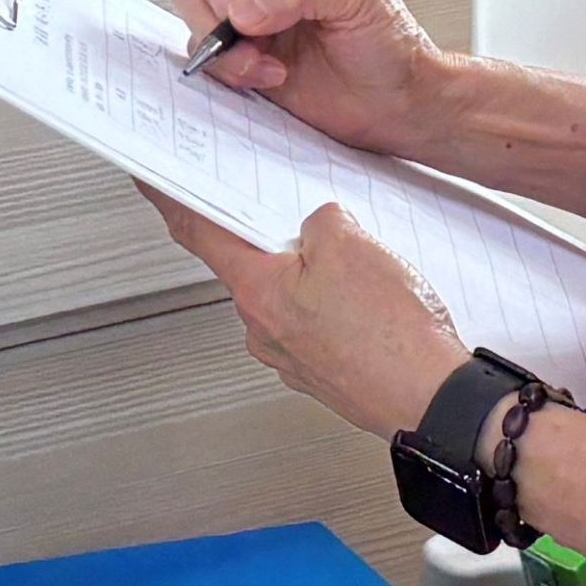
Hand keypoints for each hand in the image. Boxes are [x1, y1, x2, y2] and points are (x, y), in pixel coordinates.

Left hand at [153, 194, 469, 440]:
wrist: (435, 402)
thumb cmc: (394, 336)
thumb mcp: (350, 242)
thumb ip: (317, 219)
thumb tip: (314, 224)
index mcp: (257, 293)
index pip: (197, 233)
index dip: (170, 200)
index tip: (151, 183)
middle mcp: (264, 331)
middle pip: (251, 263)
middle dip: (276, 237)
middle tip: (306, 218)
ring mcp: (293, 357)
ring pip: (291, 296)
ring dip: (315, 275)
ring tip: (362, 270)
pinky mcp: (324, 373)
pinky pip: (319, 324)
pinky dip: (338, 307)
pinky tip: (372, 301)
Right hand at [173, 0, 449, 159]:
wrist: (389, 103)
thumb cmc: (388, 41)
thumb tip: (246, 5)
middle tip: (237, 12)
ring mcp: (243, 3)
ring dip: (216, 26)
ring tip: (261, 54)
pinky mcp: (232, 45)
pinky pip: (197, 40)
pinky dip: (225, 62)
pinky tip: (266, 74)